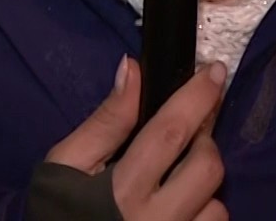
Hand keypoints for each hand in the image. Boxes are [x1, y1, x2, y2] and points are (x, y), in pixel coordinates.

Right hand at [44, 56, 228, 220]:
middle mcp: (157, 220)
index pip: (170, 133)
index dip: (196, 98)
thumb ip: (105, 122)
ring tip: (176, 183)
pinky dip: (204, 214)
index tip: (214, 71)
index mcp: (122, 191)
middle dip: (203, 141)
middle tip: (186, 137)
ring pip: (217, 205)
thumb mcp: (67, 165)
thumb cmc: (58, 213)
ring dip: (204, 186)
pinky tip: (180, 211)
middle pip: (207, 167)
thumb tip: (133, 69)